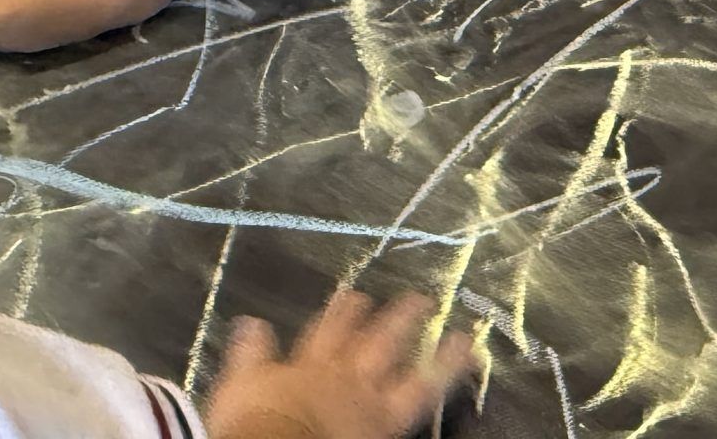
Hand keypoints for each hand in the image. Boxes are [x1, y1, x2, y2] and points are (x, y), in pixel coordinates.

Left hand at [205, 291, 470, 438]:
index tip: (465, 337)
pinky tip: (251, 323)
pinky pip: (255, 353)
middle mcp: (348, 384)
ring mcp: (305, 372)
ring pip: (330, 334)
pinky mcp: (261, 374)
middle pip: (380, 345)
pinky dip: (252, 340)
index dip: (445, 361)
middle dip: (402, 320)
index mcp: (377, 412)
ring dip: (342, 315)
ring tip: (356, 295)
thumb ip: (385, 421)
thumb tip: (399, 413)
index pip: (422, 383)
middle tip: (421, 297)